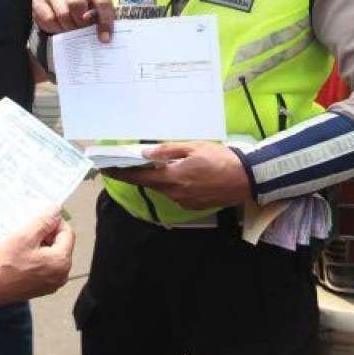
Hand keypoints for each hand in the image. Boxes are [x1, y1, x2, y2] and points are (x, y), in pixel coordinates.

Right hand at [0, 209, 74, 305]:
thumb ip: (44, 221)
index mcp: (61, 261)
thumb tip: (56, 210)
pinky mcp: (43, 288)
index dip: (54, 222)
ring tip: (23, 244)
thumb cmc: (4, 265)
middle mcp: (62, 275)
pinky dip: (38, 258)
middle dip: (47, 234)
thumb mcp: (24, 236)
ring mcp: (53, 283)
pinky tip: (22, 256)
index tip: (39, 219)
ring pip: (53, 255)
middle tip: (28, 231)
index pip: (67, 232)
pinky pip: (46, 266)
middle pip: (62, 244)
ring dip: (41, 246)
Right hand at [31, 0, 114, 41]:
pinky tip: (58, 28)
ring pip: (62, 13)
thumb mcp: (97, 13)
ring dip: (68, 27)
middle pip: (77, 4)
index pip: (102, 1)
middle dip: (81, 22)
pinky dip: (54, 28)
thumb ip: (101, 21)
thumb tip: (103, 37)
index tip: (104, 39)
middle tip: (81, 29)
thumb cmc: (85, 11)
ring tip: (70, 30)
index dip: (105, 22)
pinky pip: (48, 18)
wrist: (61, 6)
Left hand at [104, 142, 251, 209]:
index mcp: (173, 178)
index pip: (140, 177)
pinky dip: (176, 184)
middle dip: (143, 174)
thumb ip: (167, 151)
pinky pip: (178, 194)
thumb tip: (146, 154)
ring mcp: (185, 202)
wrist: (247, 178)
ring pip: (166, 188)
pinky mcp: (194, 206)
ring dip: (164, 178)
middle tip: (135, 162)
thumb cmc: (221, 159)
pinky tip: (186, 175)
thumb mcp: (193, 148)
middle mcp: (176, 194)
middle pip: (153, 183)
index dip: (121, 174)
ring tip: (172, 165)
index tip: (106, 170)